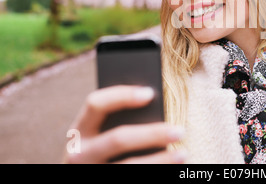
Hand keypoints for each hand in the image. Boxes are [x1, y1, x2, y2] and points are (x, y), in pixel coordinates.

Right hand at [64, 85, 185, 163]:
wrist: (89, 175)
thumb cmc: (104, 151)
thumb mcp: (100, 135)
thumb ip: (118, 121)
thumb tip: (155, 106)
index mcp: (79, 131)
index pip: (96, 104)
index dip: (122, 95)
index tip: (151, 93)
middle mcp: (79, 153)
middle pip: (119, 139)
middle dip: (152, 133)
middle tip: (180, 131)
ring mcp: (92, 172)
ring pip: (130, 165)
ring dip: (160, 160)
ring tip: (183, 153)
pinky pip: (134, 179)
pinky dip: (156, 172)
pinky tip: (174, 169)